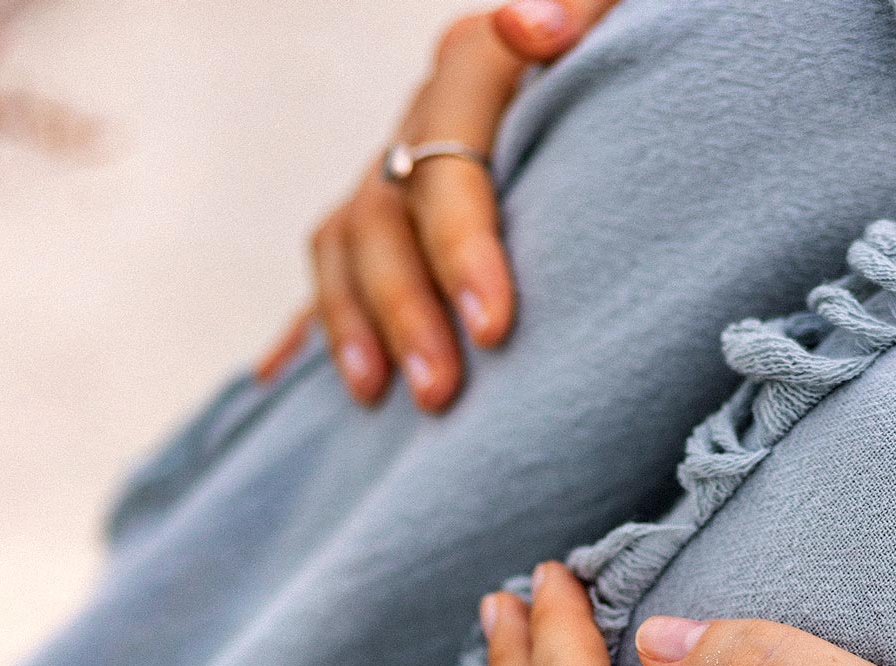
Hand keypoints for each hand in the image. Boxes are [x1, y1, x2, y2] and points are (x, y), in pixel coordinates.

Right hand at [257, 2, 621, 409]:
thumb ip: (579, 8)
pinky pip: (332, 270)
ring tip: (374, 397)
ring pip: (349, 246)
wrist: (596, 68)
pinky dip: (309, 325)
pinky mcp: (385, 216)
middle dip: (407, 310)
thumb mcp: (613, 11)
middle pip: (387, 215)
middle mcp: (422, 116)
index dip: (463, 246)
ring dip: (354, 326)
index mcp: (474, 66)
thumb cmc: (621, 55)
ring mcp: (395, 167)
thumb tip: (528, 27)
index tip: (495, 326)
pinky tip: (274, 380)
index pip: (450, 160)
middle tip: (440, 392)